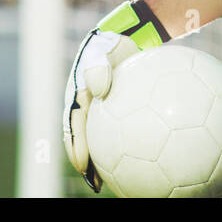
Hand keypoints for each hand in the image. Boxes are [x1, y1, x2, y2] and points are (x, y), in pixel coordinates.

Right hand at [62, 0, 169, 191]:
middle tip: (94, 182)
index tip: (82, 164)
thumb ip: (98, 65)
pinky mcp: (118, 115)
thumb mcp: (104, 49)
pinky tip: (148, 161)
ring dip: (107, 161)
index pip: (73, 126)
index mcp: (78, 98)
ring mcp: (103, 113)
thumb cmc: (113, 44)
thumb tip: (99, 89)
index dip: (75, 146)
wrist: (126, 39)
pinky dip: (130, 148)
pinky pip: (124, 134)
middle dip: (87, 162)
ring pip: (103, 141)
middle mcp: (88, 109)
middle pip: (85, 140)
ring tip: (116, 182)